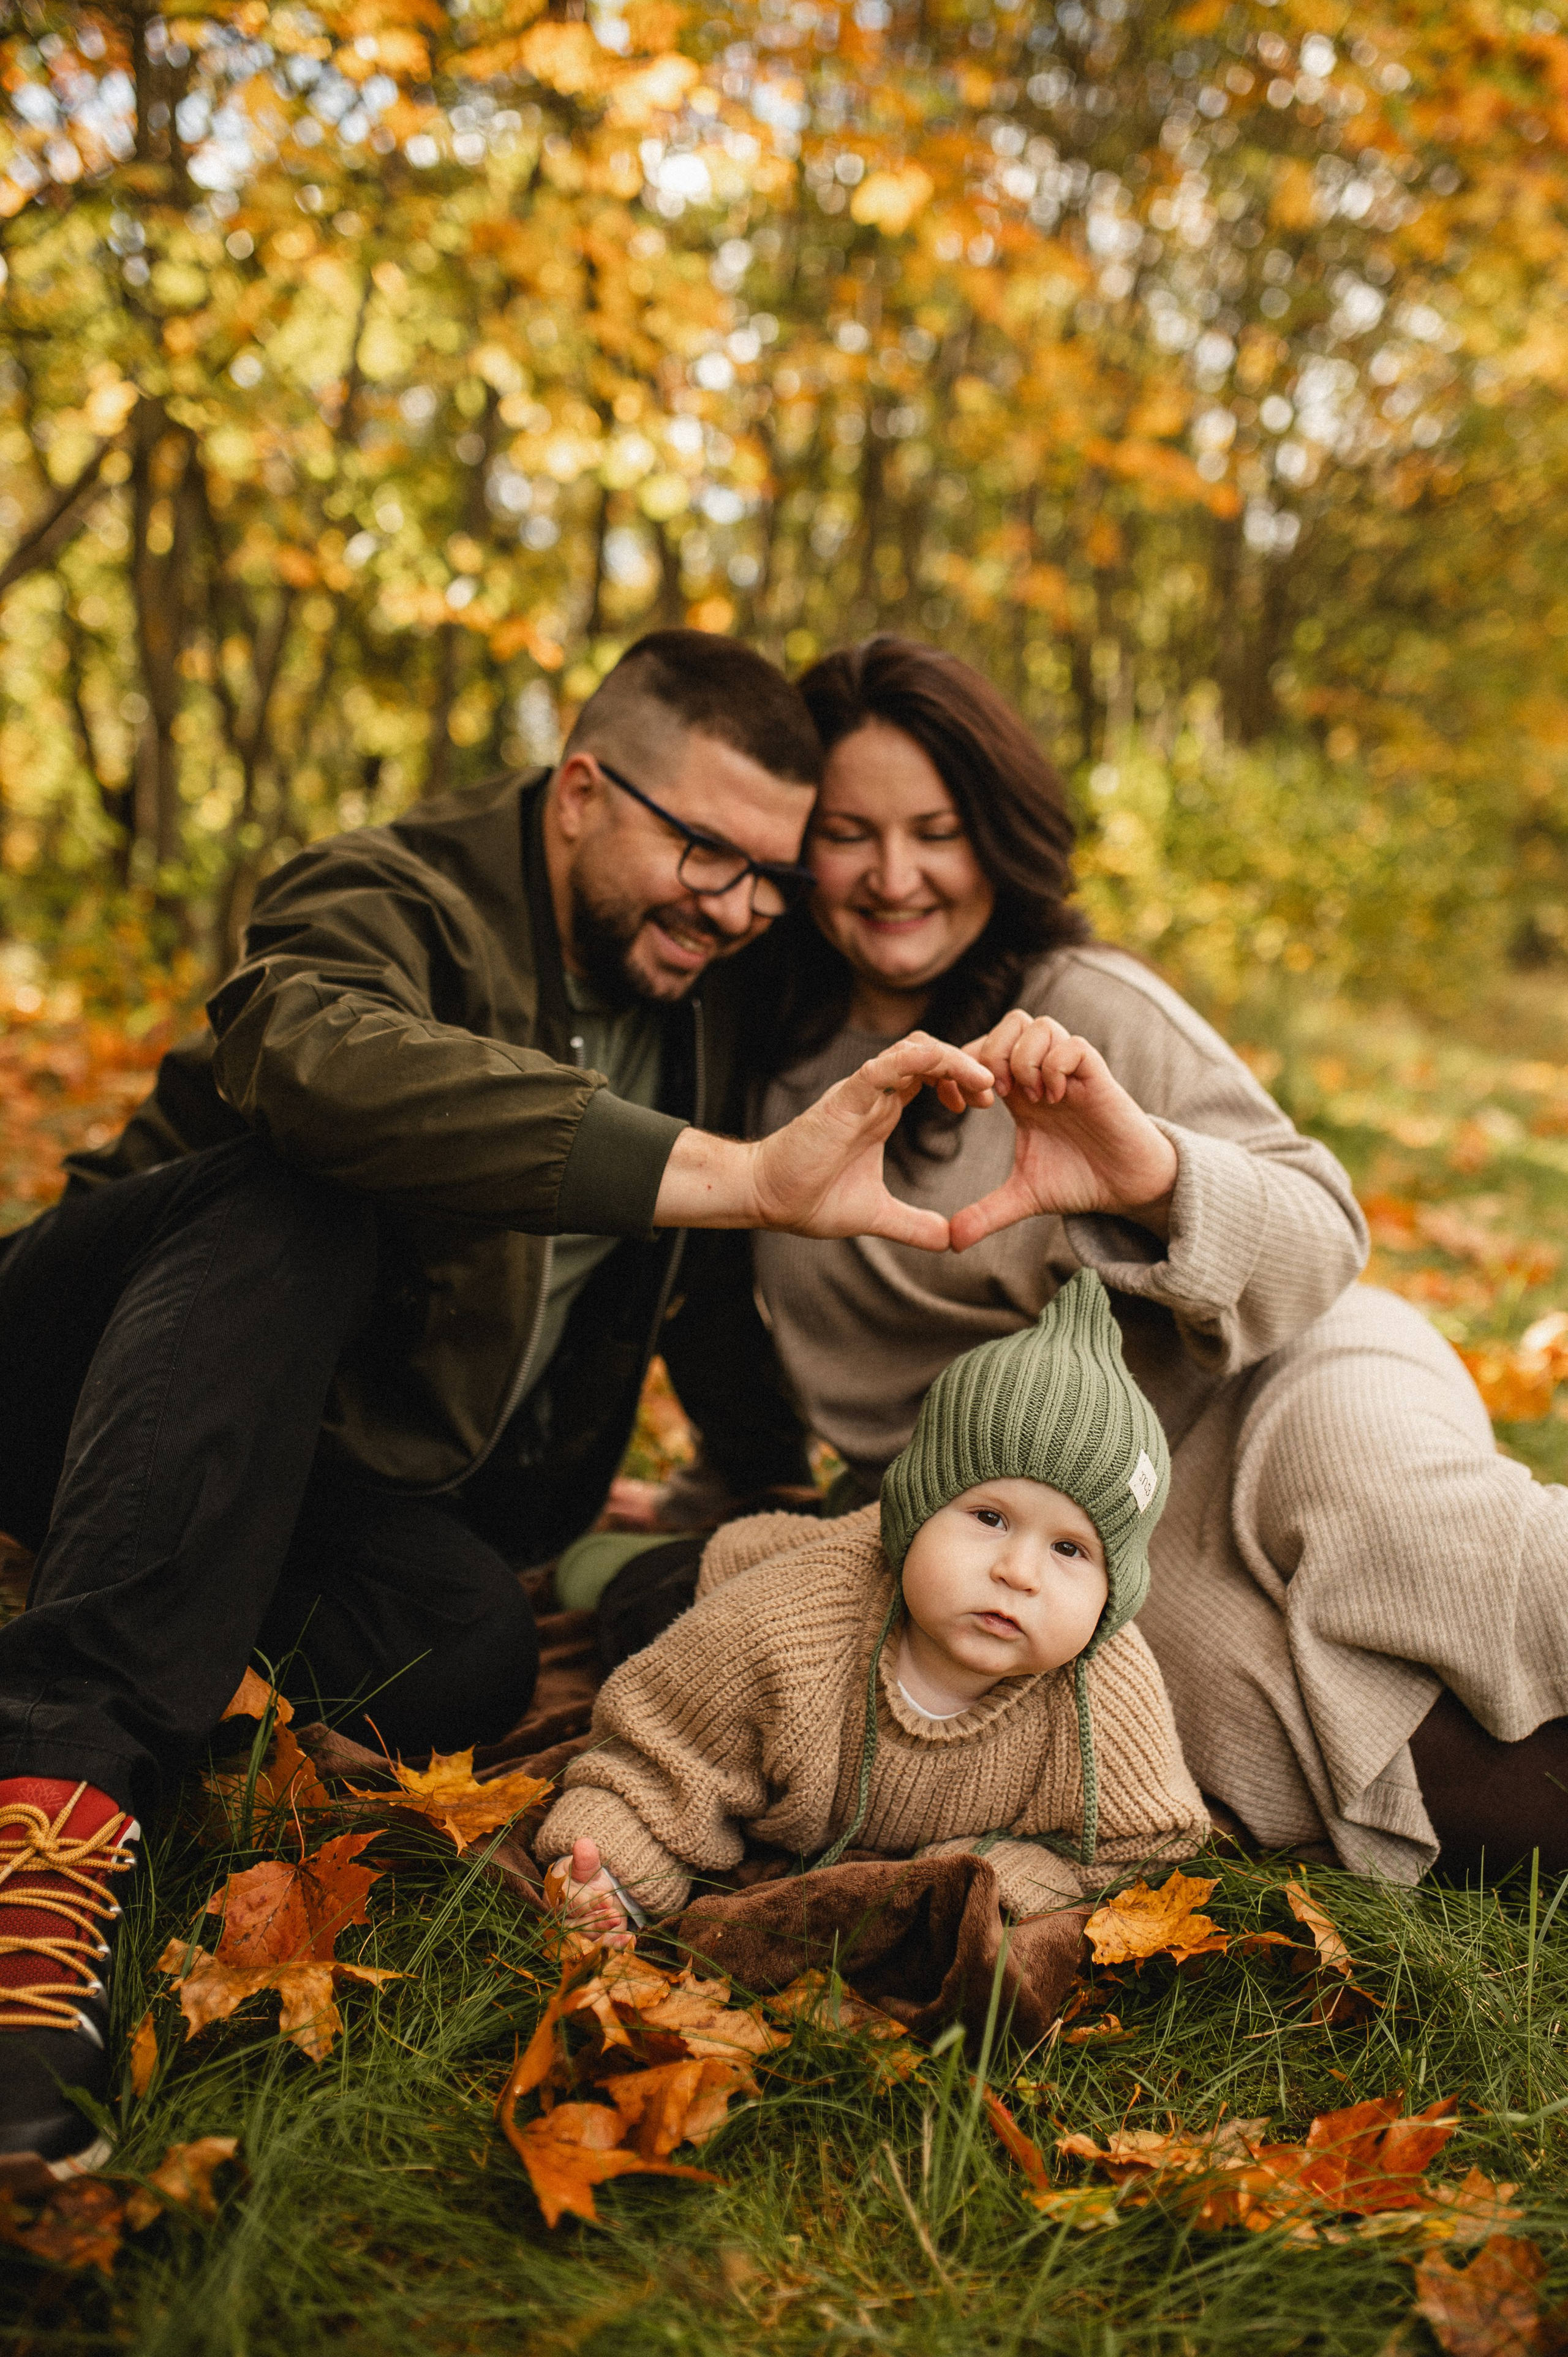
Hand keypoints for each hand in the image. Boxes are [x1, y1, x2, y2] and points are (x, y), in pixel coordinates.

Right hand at [543, 1836, 632, 1948]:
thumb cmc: (587, 1877)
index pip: (571, 1902)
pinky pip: (600, 1948)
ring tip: (624, 1932)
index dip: (588, 1902)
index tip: (607, 1899)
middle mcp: (564, 1918)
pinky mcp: (591, 1943)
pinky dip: (614, 1946)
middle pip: (576, 1925)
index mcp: (559, 1896)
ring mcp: (577, 1933)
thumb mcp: (588, 1867)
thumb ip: (586, 1858)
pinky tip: (629, 1941)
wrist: (596, 1893)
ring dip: (605, 1936)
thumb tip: (583, 1843)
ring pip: (587, 1939)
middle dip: (597, 1922)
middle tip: (616, 1916)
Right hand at [654, 1032, 995, 1250]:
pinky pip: (887, 1065)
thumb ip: (913, 1224)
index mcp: (883, 1110)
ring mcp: (861, 1092)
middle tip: (997, 1090)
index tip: (987, 1104)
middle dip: (969, 1064)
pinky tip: (948, 1068)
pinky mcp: (846, 1097)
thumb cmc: (810, 1199)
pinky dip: (920, 1059)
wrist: (767, 1198)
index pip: (932, 1075)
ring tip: (984, 1081)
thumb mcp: (876, 1214)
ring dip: (955, 1058)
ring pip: (916, 1050)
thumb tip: (950, 1241)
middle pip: (932, 1054)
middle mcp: (875, 1093)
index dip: (964, 1080)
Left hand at [948, 1011, 1178, 1255]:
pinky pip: (1072, 1046)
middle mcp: (1042, 1072)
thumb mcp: (1023, 1198)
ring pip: (1038, 1025)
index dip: (961, 1068)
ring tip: (1028, 1099)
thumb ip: (986, 1213)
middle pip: (1009, 1023)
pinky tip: (1054, 1100)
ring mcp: (1070, 1071)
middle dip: (990, 1054)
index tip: (960, 1106)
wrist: (1127, 1186)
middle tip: (993, 1098)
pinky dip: (1055, 1068)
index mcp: (1019, 1090)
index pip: (981, 1048)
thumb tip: (950, 1243)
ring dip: (1023, 1059)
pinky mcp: (1097, 1077)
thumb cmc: (1078, 1181)